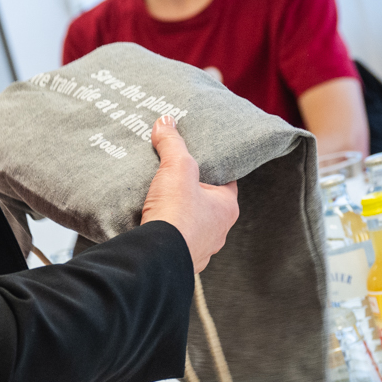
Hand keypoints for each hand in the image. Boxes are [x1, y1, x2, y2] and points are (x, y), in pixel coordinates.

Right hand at [138, 115, 238, 272]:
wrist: (155, 257)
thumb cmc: (176, 214)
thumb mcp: (176, 168)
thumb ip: (172, 143)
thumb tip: (166, 121)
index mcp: (227, 208)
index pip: (226, 181)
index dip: (212, 169)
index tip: (197, 160)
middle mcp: (219, 231)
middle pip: (208, 204)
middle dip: (193, 193)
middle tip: (174, 179)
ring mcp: (201, 249)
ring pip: (193, 226)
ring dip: (180, 216)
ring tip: (160, 202)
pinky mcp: (181, 261)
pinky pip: (176, 242)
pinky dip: (167, 234)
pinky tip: (153, 225)